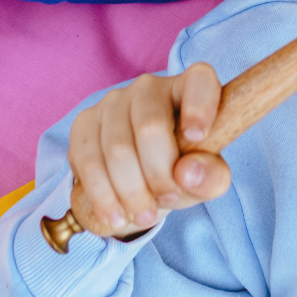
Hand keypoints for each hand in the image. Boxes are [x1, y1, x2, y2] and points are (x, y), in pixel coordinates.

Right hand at [65, 65, 231, 236]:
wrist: (141, 179)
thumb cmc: (181, 170)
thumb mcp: (206, 180)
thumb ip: (212, 177)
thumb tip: (187, 173)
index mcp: (188, 89)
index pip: (199, 80)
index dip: (200, 105)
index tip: (198, 136)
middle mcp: (149, 87)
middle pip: (150, 126)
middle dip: (159, 174)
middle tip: (168, 200)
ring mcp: (113, 102)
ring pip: (117, 149)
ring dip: (132, 192)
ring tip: (145, 215)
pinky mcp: (85, 123)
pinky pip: (88, 160)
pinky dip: (103, 195)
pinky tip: (117, 215)